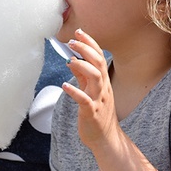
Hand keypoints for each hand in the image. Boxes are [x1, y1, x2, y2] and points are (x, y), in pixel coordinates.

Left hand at [61, 29, 119, 151]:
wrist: (105, 139)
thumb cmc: (97, 114)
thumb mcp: (90, 92)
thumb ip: (82, 77)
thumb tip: (72, 60)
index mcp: (103, 82)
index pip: (99, 57)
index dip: (90, 43)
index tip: (79, 32)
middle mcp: (103, 88)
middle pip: (99, 64)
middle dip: (86, 50)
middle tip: (72, 41)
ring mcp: (99, 100)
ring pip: (96, 79)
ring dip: (83, 66)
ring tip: (70, 60)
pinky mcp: (92, 113)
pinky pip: (84, 100)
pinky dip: (75, 92)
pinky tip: (65, 86)